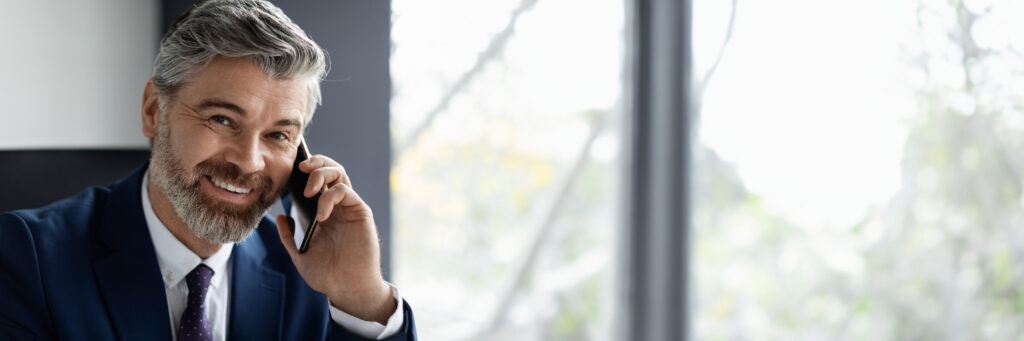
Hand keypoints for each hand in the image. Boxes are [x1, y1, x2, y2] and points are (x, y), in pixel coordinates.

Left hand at [274, 155, 394, 323]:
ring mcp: (349, 208)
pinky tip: (321, 216)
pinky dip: (329, 198)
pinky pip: (345, 192)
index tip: (289, 171)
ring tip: (308, 190)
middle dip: (316, 162)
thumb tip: (280, 216)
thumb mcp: (299, 255)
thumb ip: (288, 237)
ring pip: (340, 174)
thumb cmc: (327, 275)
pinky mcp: (360, 212)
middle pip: (331, 170)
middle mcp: (337, 207)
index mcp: (324, 213)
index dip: (306, 171)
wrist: (347, 289)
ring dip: (322, 173)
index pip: (317, 181)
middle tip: (300, 167)